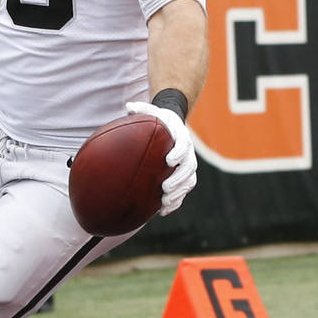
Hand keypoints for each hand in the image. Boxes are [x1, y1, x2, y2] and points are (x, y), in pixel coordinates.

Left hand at [125, 100, 196, 214]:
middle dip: (178, 179)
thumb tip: (129, 106)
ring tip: (165, 202)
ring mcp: (187, 166)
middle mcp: (188, 153)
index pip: (184, 145)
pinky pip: (183, 192)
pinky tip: (162, 211)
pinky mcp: (184, 177)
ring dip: (178, 194)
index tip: (169, 160)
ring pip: (188, 182)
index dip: (178, 153)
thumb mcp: (151, 111)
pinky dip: (175, 202)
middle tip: (164, 187)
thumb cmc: (159, 120)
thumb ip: (142, 109)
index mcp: (181, 137)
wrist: (173, 126)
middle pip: (189, 168)